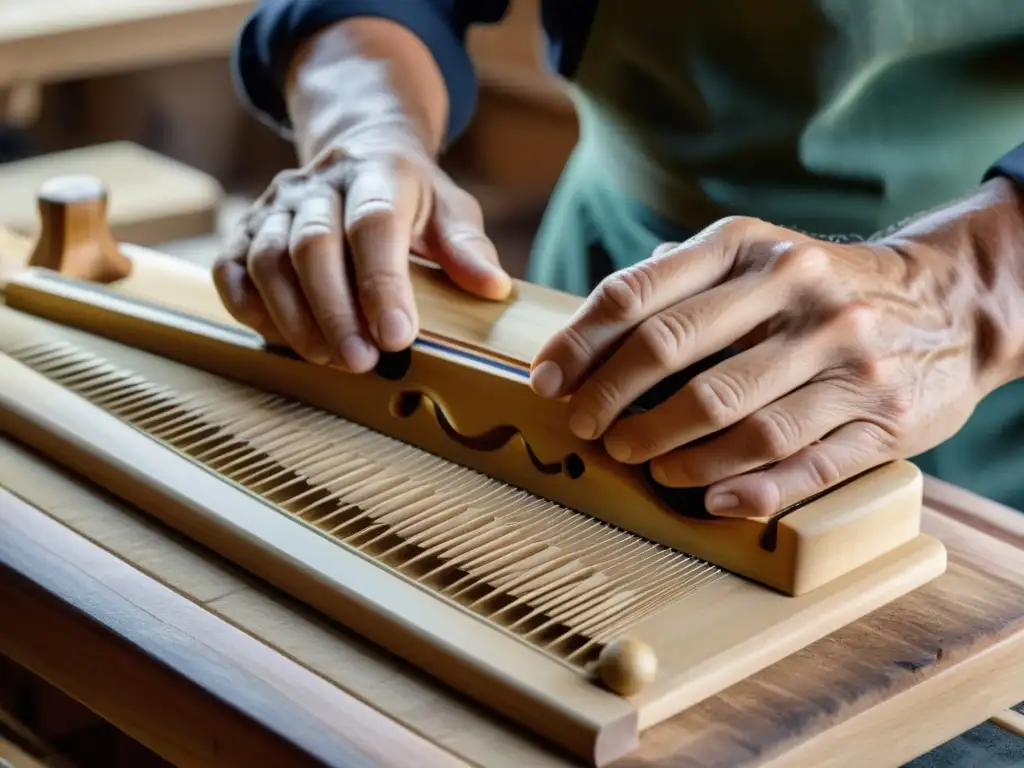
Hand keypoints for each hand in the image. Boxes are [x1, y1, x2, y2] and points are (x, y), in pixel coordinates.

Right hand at [213, 121, 510, 370]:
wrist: (360, 151)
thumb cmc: (412, 197)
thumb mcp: (451, 210)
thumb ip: (467, 248)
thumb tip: (492, 287)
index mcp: (377, 173)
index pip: (373, 225)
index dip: (383, 283)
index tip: (399, 337)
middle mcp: (319, 184)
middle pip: (313, 246)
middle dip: (336, 311)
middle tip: (361, 362)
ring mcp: (276, 206)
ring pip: (267, 259)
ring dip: (295, 317)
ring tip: (329, 359)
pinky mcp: (246, 229)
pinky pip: (231, 271)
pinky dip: (250, 309)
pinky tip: (281, 340)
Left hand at [529, 214, 1006, 517]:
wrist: (950, 302)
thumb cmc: (821, 287)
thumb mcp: (757, 253)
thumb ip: (681, 276)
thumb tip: (594, 317)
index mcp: (751, 247)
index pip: (640, 294)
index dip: (580, 343)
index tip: (545, 381)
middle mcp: (798, 294)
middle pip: (674, 353)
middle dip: (610, 399)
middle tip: (586, 430)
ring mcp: (845, 359)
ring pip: (736, 419)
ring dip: (671, 451)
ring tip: (639, 461)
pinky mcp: (883, 420)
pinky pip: (803, 465)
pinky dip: (747, 490)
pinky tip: (707, 499)